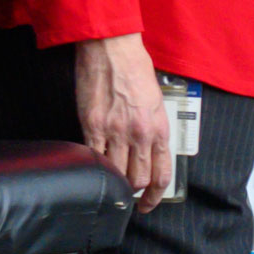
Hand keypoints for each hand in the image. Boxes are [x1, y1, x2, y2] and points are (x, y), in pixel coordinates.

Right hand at [74, 33, 172, 211]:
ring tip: (110, 181)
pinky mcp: (92, 126)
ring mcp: (114, 132)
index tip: (149, 203)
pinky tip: (94, 167)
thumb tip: (148, 148)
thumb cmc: (135, 68)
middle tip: (127, 196)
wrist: (112, 49)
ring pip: (115, 173)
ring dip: (113, 182)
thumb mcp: (156, 101)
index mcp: (159, 128)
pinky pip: (93, 157)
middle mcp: (139, 134)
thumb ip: (153, 127)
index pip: (161, 173)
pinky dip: (94, 166)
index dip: (155, 195)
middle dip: (133, 192)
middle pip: (137, 179)